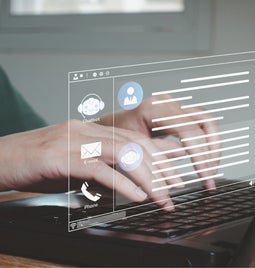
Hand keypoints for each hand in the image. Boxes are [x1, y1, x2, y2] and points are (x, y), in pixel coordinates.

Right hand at [0, 120, 185, 209]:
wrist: (2, 158)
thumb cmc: (38, 163)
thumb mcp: (76, 162)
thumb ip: (101, 168)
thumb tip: (126, 182)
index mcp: (91, 129)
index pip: (134, 137)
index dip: (158, 153)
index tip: (175, 169)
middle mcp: (86, 130)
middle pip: (134, 144)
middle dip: (160, 167)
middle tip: (176, 186)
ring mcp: (74, 141)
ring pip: (122, 154)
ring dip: (147, 177)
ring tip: (162, 196)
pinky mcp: (61, 157)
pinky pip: (99, 168)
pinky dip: (122, 183)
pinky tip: (136, 196)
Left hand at [101, 95, 220, 189]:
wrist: (111, 124)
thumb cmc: (115, 133)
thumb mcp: (132, 146)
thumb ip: (156, 155)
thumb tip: (179, 170)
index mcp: (154, 108)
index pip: (189, 130)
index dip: (200, 154)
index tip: (204, 174)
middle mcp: (167, 103)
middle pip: (205, 122)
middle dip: (211, 151)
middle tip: (210, 174)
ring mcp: (173, 106)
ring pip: (207, 122)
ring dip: (212, 147)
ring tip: (210, 168)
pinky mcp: (177, 113)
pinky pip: (200, 125)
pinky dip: (206, 142)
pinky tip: (204, 158)